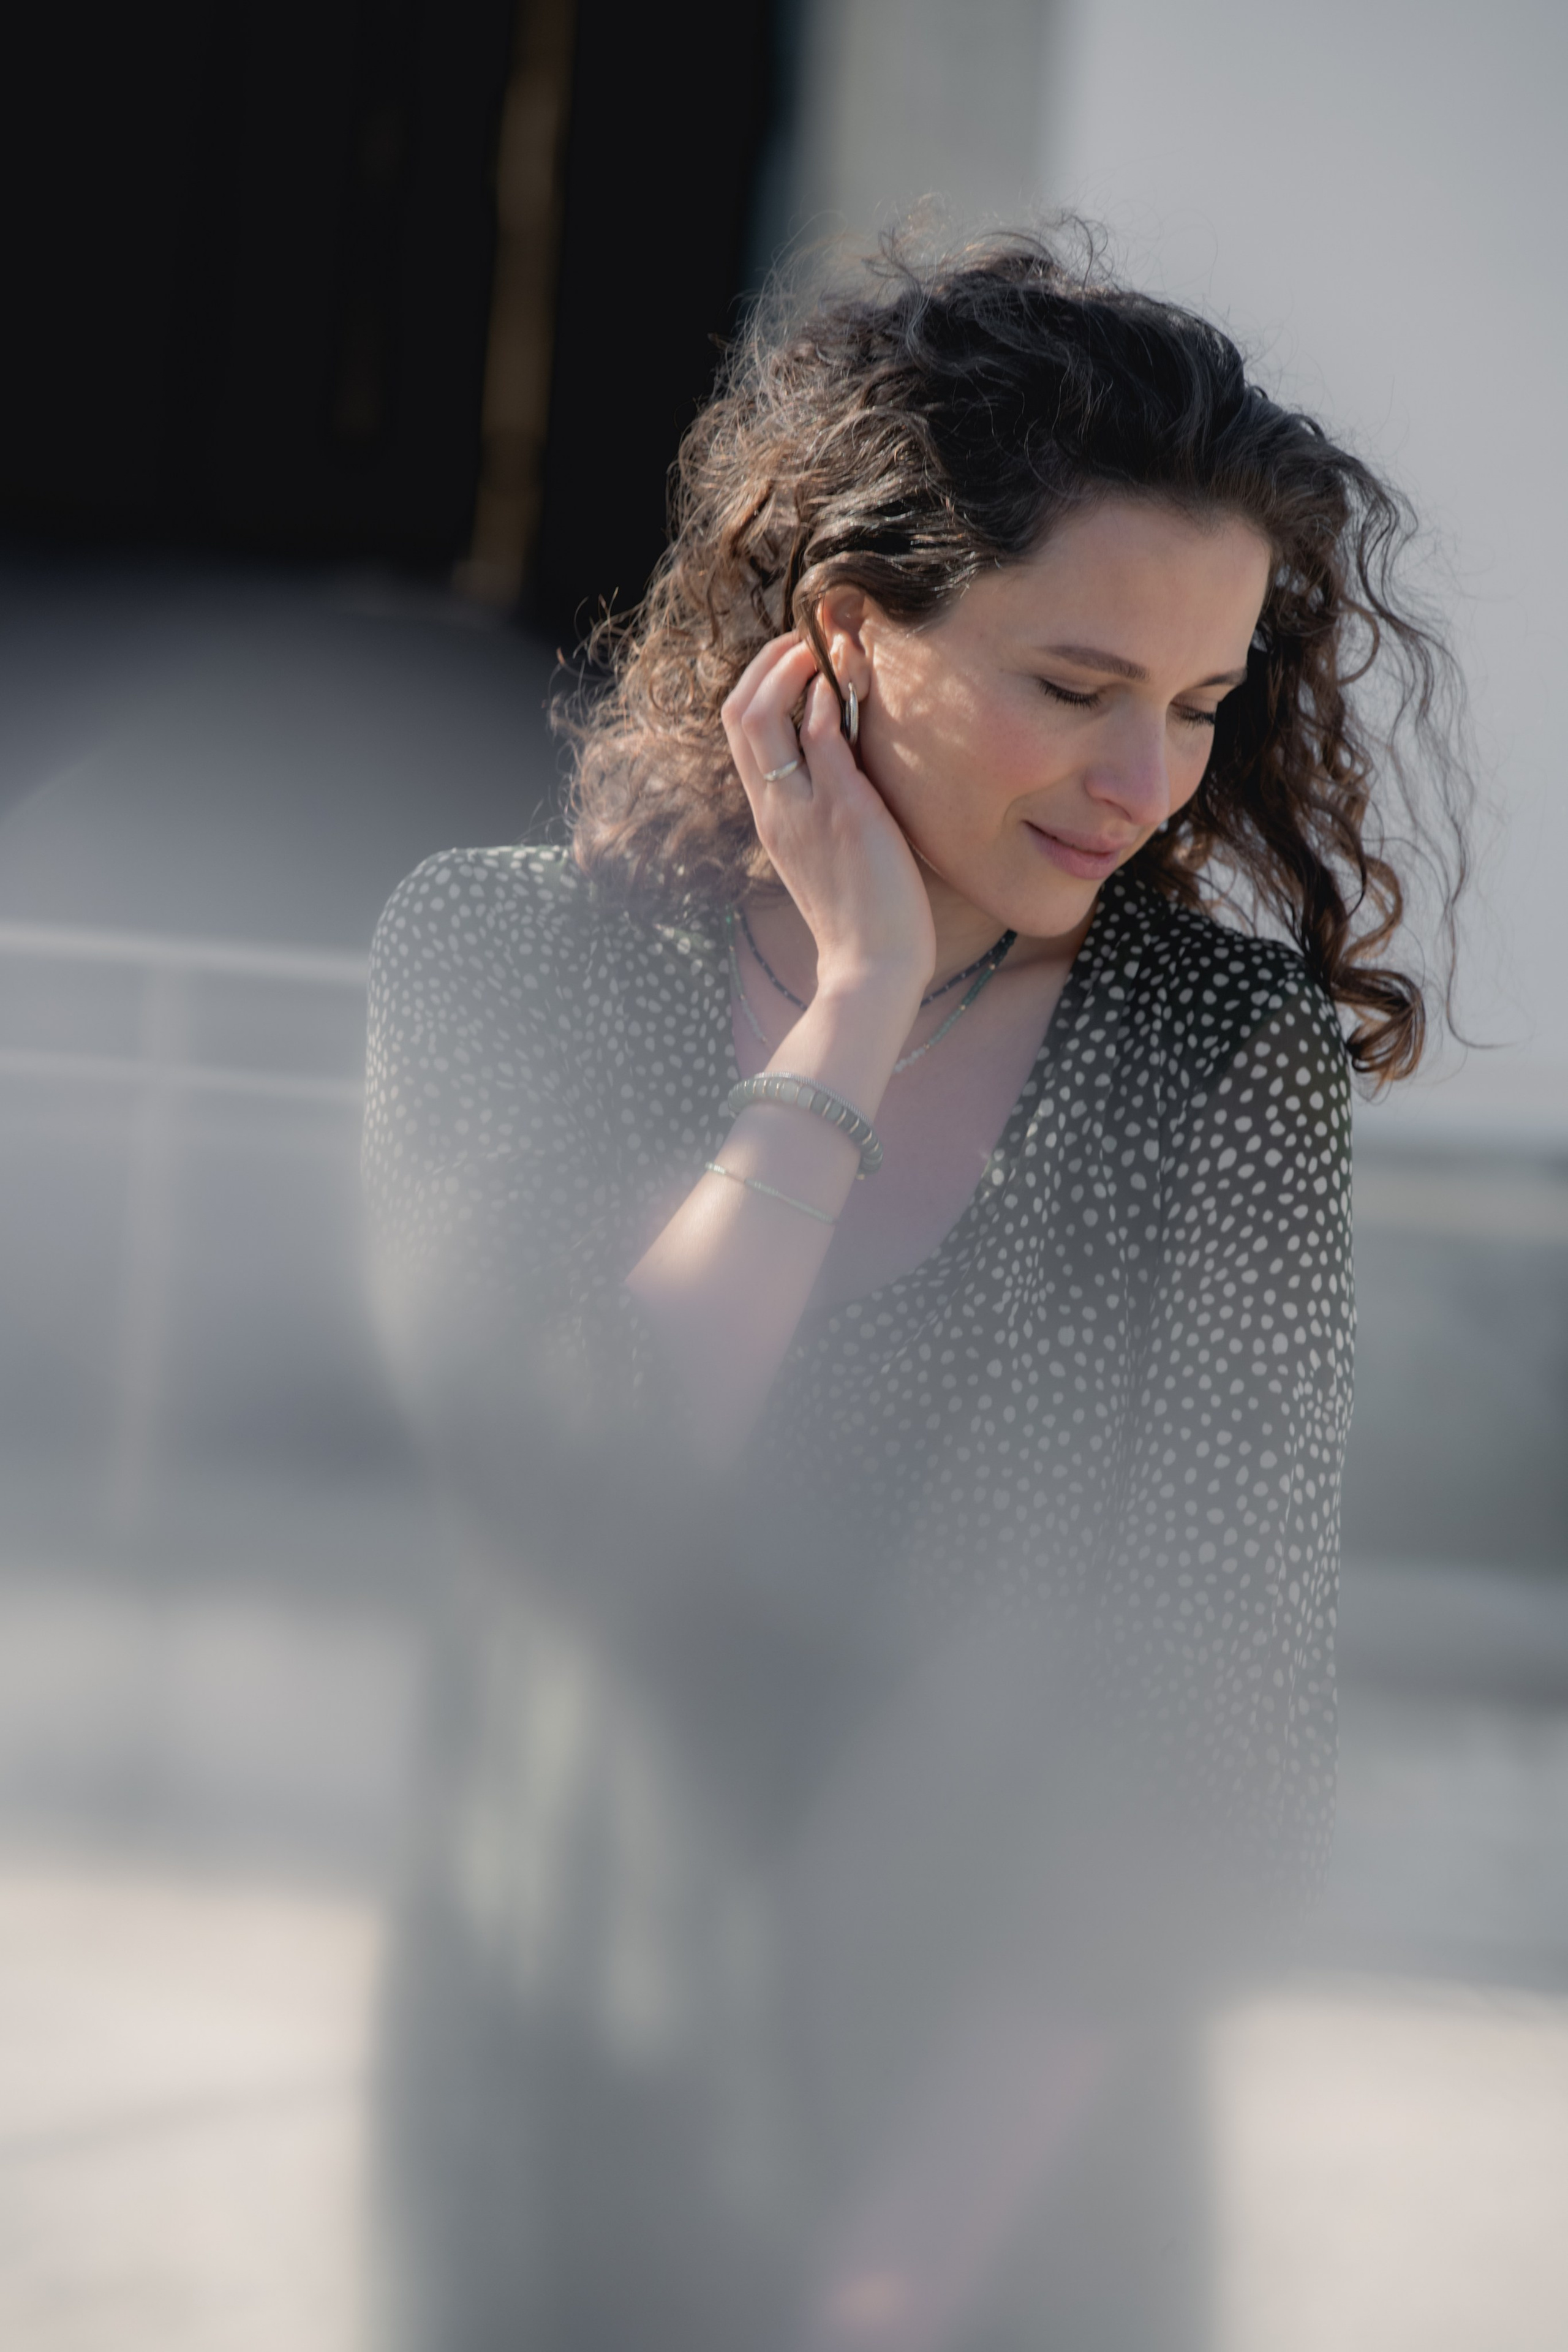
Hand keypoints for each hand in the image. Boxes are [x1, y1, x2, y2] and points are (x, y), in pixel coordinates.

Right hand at [721, 636, 934, 1002]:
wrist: (871, 968)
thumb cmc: (862, 916)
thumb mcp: (829, 854)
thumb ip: (824, 807)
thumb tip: (843, 765)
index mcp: (770, 815)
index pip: (740, 732)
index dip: (760, 685)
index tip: (797, 664)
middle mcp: (775, 806)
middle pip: (737, 713)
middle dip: (767, 662)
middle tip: (807, 641)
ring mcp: (804, 807)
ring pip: (764, 714)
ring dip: (793, 665)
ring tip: (828, 645)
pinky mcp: (844, 811)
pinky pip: (822, 736)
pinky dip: (830, 698)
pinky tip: (850, 683)